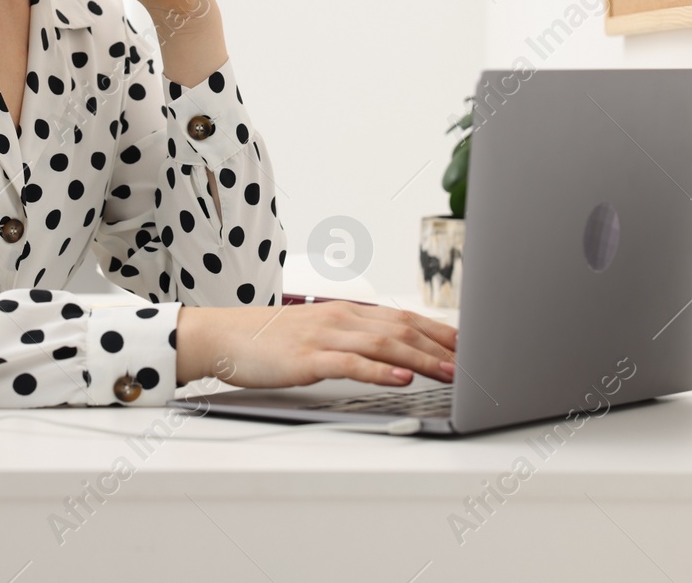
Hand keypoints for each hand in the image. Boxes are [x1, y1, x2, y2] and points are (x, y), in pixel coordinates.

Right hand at [176, 302, 458, 388]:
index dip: (436, 330)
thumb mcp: (313, 333)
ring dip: (422, 359)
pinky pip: (352, 363)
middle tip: (470, 361)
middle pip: (401, 327)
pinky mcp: (308, 358)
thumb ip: (347, 339)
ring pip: (384, 344)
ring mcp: (324, 336)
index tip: (465, 345)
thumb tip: (384, 355)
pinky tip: (402, 379)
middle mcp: (339, 318)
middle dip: (440, 345)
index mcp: (343, 311)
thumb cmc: (266, 339)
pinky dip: (381, 372)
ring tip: (449, 372)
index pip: (400, 316)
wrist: (221, 336)